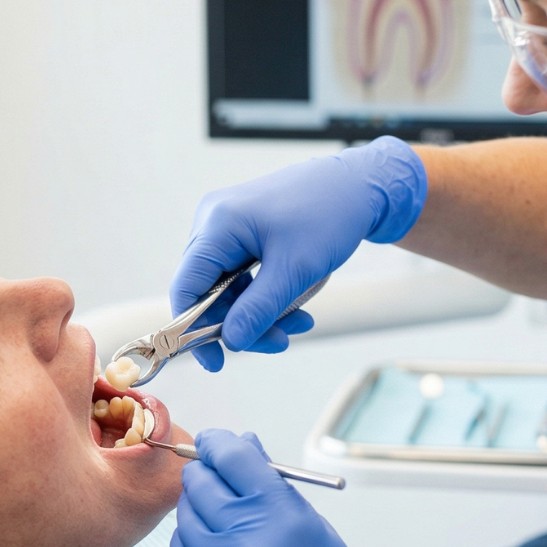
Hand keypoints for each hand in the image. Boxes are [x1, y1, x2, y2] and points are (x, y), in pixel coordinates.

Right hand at [169, 136, 426, 369]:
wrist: (359, 184)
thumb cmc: (329, 214)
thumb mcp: (295, 269)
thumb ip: (259, 308)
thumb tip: (232, 342)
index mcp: (218, 224)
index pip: (187, 286)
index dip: (193, 329)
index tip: (215, 361)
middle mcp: (216, 223)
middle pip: (208, 291)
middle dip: (242, 322)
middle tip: (278, 342)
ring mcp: (230, 227)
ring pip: (231, 288)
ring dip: (261, 313)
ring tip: (299, 324)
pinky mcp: (246, 233)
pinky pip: (246, 276)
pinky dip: (269, 297)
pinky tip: (297, 308)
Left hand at [171, 429, 457, 546]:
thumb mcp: (314, 527)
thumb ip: (273, 484)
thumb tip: (244, 443)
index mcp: (284, 515)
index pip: (234, 458)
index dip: (219, 442)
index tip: (215, 441)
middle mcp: (250, 541)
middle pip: (202, 484)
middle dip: (205, 474)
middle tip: (212, 476)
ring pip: (185, 519)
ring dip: (197, 511)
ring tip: (219, 519)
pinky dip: (190, 544)